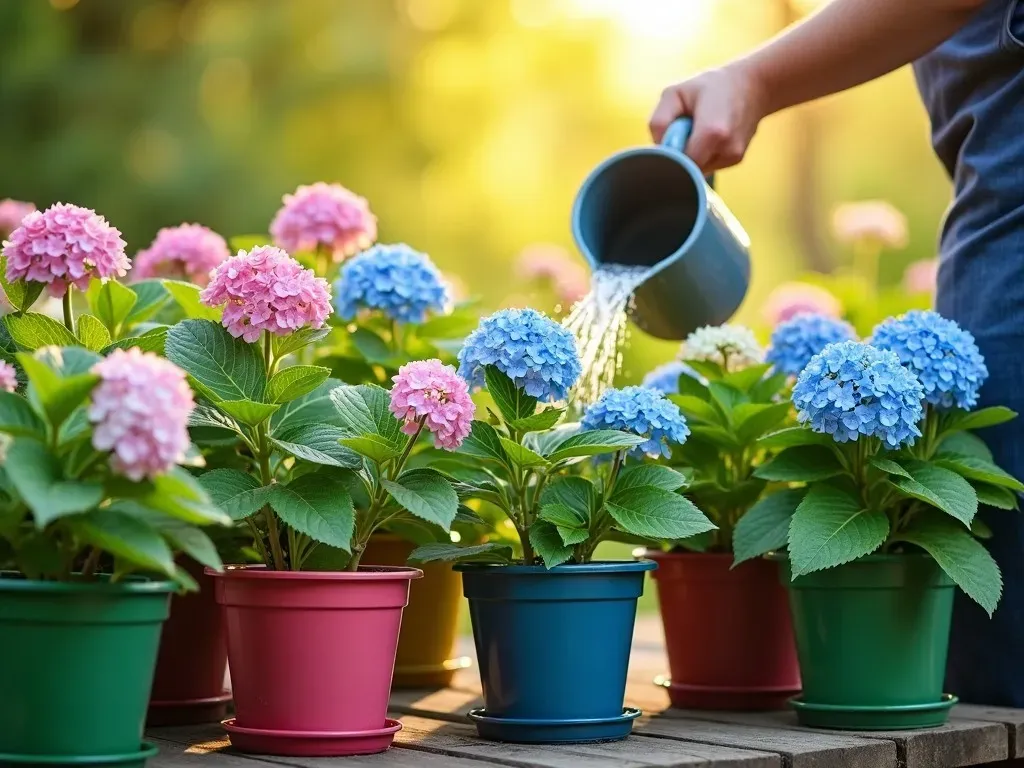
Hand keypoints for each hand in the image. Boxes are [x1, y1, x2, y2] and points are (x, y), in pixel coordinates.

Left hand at [649, 64, 768, 172]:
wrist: (752, 86)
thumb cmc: (710, 87)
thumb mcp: (676, 92)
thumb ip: (659, 120)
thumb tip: (658, 147)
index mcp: (711, 132)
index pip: (680, 164)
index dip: (669, 156)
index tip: (668, 141)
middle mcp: (726, 149)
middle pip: (688, 169)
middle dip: (679, 156)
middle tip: (682, 133)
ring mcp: (733, 157)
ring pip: (698, 169)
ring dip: (691, 154)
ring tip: (698, 131)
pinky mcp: (736, 160)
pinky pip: (709, 165)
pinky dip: (703, 154)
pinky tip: (708, 136)